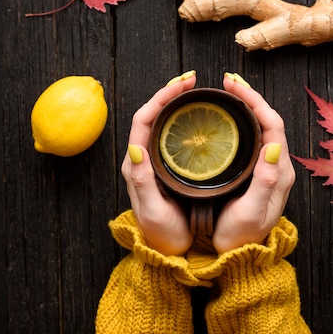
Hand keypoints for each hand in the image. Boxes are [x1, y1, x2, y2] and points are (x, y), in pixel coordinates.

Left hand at [122, 70, 196, 255]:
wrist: (165, 253)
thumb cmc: (161, 235)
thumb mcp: (152, 211)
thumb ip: (142, 181)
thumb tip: (135, 147)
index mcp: (136, 164)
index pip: (144, 119)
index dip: (161, 97)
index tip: (182, 85)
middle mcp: (142, 159)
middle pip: (152, 114)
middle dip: (169, 92)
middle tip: (191, 80)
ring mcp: (154, 162)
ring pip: (161, 122)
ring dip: (174, 102)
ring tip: (193, 90)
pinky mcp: (165, 167)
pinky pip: (171, 135)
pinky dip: (182, 119)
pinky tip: (197, 116)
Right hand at [213, 73, 295, 253]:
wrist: (239, 257)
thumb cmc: (241, 237)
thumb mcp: (252, 211)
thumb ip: (265, 180)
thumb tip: (275, 145)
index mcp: (279, 172)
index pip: (272, 125)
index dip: (254, 100)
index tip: (233, 85)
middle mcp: (278, 166)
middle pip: (268, 120)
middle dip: (250, 96)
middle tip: (228, 81)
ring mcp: (269, 168)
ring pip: (261, 127)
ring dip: (247, 105)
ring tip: (228, 91)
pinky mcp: (258, 172)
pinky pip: (253, 138)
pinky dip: (242, 120)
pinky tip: (229, 116)